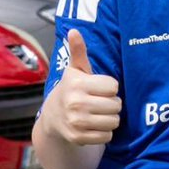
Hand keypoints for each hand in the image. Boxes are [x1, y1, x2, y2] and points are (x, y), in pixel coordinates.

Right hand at [48, 29, 121, 145]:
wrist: (52, 117)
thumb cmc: (71, 89)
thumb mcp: (74, 70)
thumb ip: (78, 51)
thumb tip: (74, 31)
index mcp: (77, 84)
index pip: (113, 86)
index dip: (109, 87)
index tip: (99, 88)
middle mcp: (75, 103)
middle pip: (116, 105)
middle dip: (112, 103)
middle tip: (100, 102)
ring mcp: (76, 122)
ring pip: (114, 121)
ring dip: (110, 118)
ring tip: (99, 113)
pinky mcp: (78, 138)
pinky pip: (107, 136)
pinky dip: (104, 132)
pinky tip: (94, 125)